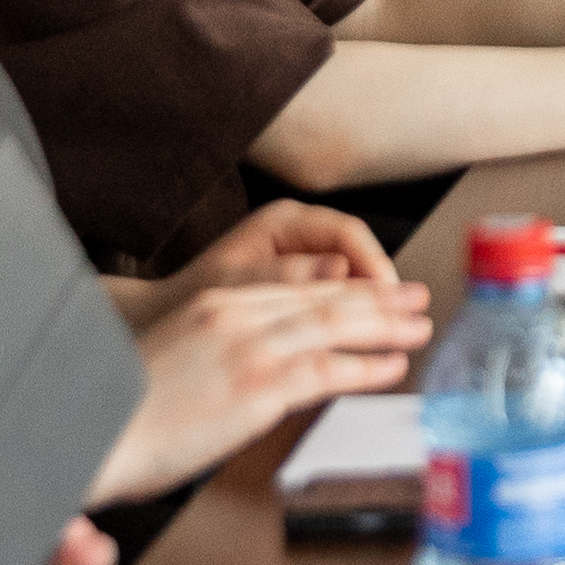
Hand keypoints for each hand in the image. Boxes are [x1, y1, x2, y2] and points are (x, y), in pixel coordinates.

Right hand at [92, 272, 434, 502]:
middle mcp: (236, 315)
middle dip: (377, 298)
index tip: (374, 288)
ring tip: (420, 327)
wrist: (89, 432)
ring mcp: (250, 348)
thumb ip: (219, 350)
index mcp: (214, 304)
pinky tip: (392, 366)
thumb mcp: (174, 358)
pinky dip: (367, 366)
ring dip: (386, 325)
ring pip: (336, 325)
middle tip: (417, 298)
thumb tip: (256, 374)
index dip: (340, 287)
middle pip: (324, 298)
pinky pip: (329, 369)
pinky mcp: (259, 386)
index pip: (293, 287)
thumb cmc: (119, 412)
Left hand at [128, 198, 399, 324]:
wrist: (150, 324)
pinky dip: (349, 319)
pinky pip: (334, 297)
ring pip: (350, 279)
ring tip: (398, 334)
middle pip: (357, 255)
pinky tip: (364, 343)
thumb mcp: (234, 287)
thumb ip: (286, 276)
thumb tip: (339, 268)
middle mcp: (296, 233)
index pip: (349, 235)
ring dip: (371, 307)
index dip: (377, 267)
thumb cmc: (185, 303)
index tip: (394, 299)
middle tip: (413, 317)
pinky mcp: (296, 286)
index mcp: (283, 221)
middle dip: (385, 290)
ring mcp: (298, 258)